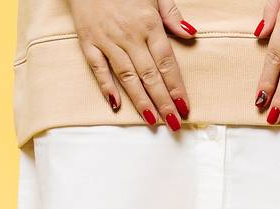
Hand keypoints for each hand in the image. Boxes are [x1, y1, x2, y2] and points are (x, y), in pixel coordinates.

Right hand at [72, 0, 196, 127]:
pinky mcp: (88, 42)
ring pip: (127, 76)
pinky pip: (98, 69)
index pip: (167, 62)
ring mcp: (107, 40)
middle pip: (150, 75)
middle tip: (173, 123)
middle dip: (163, 102)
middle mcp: (129, 36)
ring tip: (152, 120)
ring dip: (140, 100)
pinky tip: (116, 105)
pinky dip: (106, 87)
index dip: (176, 87)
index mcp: (149, 24)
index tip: (185, 106)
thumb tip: (191, 34)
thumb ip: (172, 14)